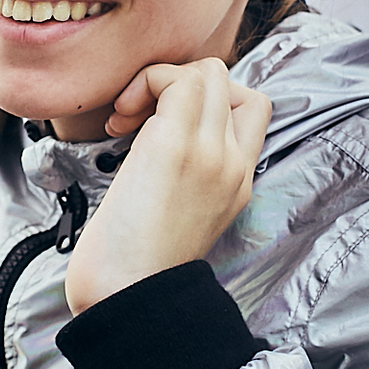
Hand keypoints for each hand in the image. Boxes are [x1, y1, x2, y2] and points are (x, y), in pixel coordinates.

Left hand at [64, 59, 270, 315]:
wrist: (127, 296)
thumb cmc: (136, 267)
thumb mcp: (179, 215)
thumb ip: (185, 177)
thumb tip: (153, 144)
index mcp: (238, 182)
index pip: (251, 110)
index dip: (209, 99)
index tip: (163, 124)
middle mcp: (233, 164)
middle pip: (231, 84)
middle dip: (181, 83)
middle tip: (137, 118)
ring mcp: (209, 153)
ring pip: (208, 72)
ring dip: (161, 80)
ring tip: (126, 118)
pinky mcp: (173, 146)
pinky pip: (174, 80)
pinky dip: (144, 83)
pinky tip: (118, 122)